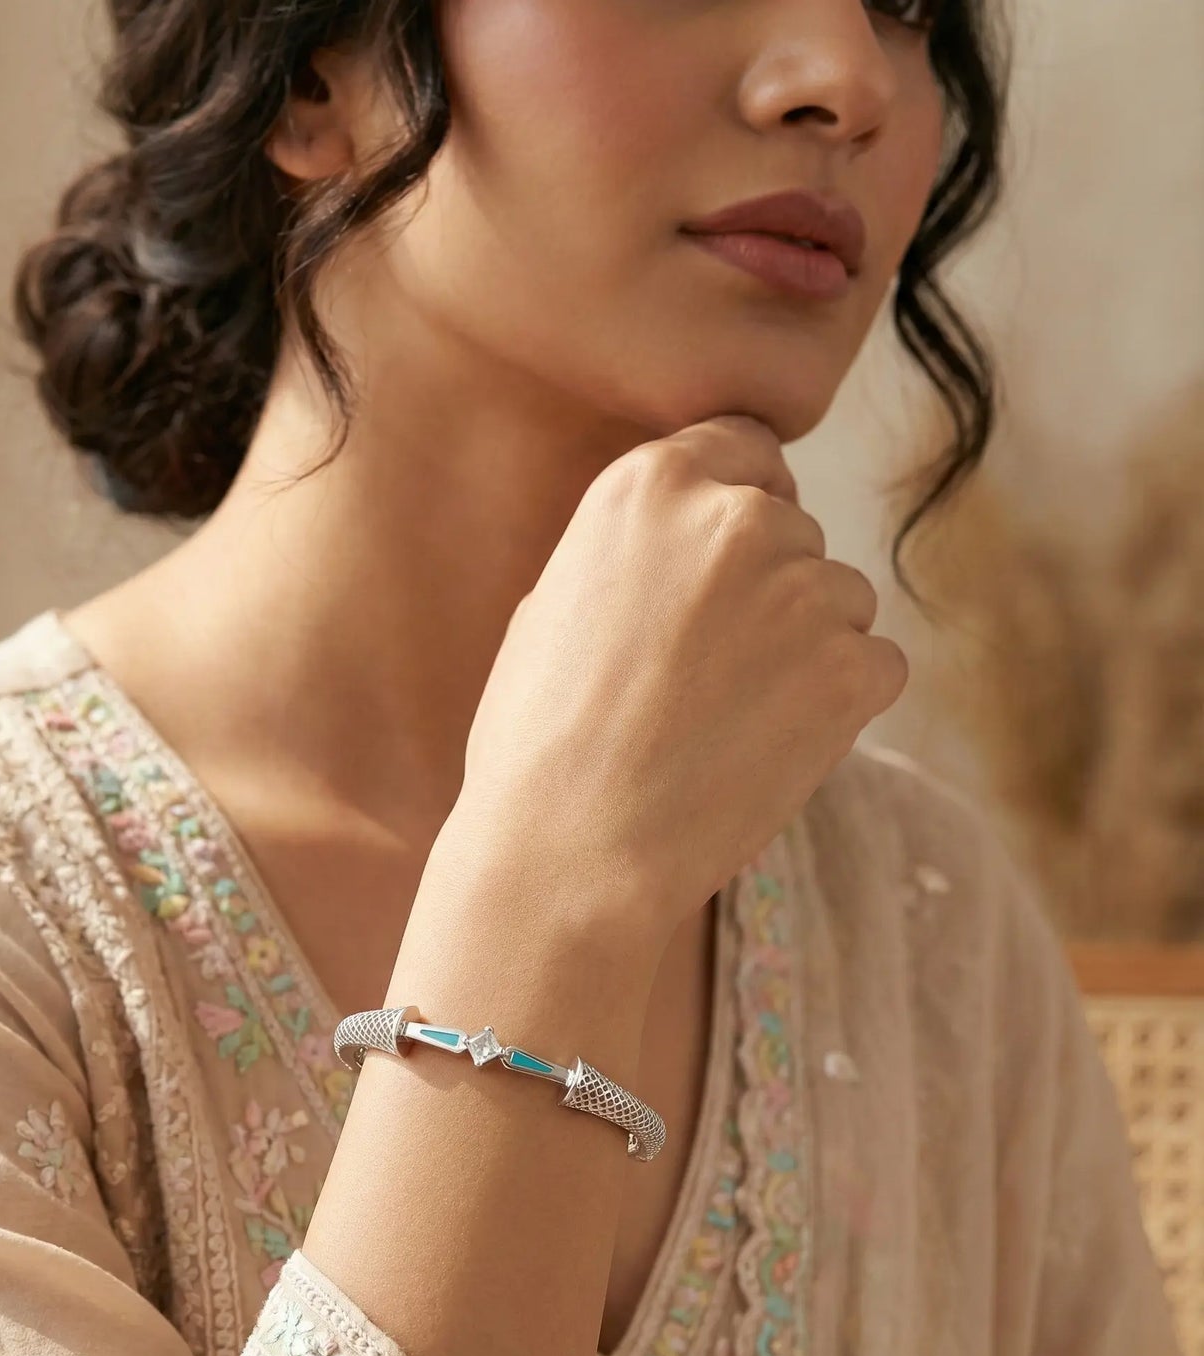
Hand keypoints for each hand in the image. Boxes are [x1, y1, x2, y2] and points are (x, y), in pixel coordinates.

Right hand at [452, 414, 906, 972]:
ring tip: (729, 719)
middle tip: (711, 670)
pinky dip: (839, 705)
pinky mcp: (853, 668)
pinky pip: (874, 666)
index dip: (741, 499)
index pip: (743, 446)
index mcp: (648, 484)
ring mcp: (804, 589)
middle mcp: (736, 515)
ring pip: (841, 598)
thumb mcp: (551, 605)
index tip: (728, 558)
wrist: (573, 851)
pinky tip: (768, 748)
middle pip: (794, 529)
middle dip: (770, 586)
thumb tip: (675, 549)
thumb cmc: (537, 741)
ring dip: (806, 646)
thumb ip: (630, 553)